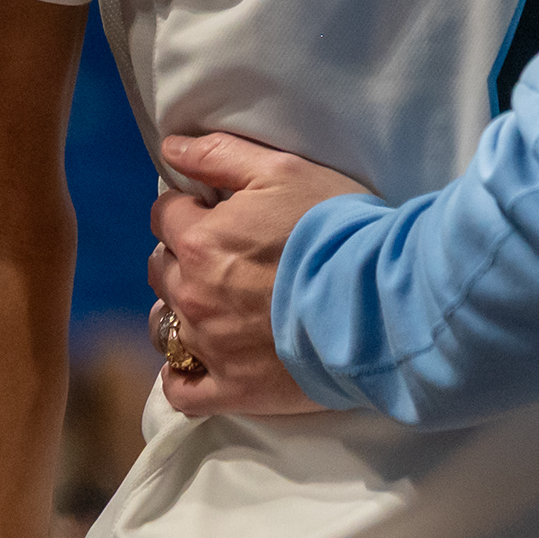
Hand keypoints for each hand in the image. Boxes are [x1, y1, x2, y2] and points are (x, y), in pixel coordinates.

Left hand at [147, 131, 375, 419]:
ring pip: (165, 327)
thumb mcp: (283, 170)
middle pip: (160, 268)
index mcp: (200, 240)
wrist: (378, 299)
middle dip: (182, 257)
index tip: (216, 211)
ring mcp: (210, 346)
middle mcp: (193, 294)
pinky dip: (183, 375)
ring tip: (212, 306)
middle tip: (223, 254)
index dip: (188, 208)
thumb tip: (171, 147)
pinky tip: (199, 361)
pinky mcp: (231, 388)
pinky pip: (181, 390)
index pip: (165, 215)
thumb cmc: (334, 228)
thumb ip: (220, 156)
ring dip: (178, 311)